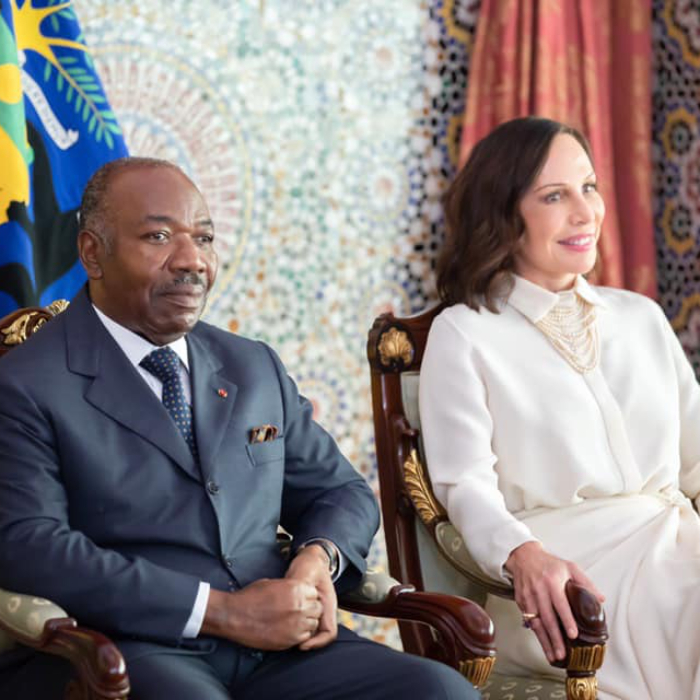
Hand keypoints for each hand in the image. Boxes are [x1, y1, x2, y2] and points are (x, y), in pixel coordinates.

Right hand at [201, 578, 322, 649]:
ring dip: (306, 623)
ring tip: (292, 621)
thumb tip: (297, 592)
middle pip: (317, 609)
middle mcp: (300, 606)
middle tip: (297, 611)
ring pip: (313, 624)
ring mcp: (296, 625)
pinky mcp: (290, 640)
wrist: (234, 616)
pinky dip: (300, 634)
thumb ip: (289, 588)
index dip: (307, 596)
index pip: (314, 593)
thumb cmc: (250, 597)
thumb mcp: (273, 583)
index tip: (300, 599)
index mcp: (296, 589)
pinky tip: (289, 630)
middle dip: (309, 609)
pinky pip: (305, 637)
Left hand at [286, 544, 337, 649]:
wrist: (311, 560)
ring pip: (310, 633)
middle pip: (319, 636)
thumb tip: (296, 600)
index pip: (329, 633)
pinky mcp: (306, 609)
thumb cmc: (310, 565)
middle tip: (288, 643)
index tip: (302, 645)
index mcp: (327, 604)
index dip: (317, 642)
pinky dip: (294, 629)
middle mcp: (323, 611)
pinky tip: (281, 627)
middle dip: (305, 641)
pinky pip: (303, 625)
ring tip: (283, 637)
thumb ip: (302, 585)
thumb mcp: (307, 573)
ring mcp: (316, 611)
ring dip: (299, 637)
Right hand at [505, 541, 604, 662]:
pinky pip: (529, 620)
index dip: (567, 620)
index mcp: (552, 581)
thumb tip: (600, 600)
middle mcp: (538, 590)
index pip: (560, 604)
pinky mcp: (521, 601)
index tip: (573, 635)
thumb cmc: (549, 563)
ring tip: (552, 655)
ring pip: (536, 622)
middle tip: (562, 654)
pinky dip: (536, 634)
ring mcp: (528, 596)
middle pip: (547, 617)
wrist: (523, 556)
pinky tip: (543, 643)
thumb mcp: (569, 567)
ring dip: (544, 641)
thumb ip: (586, 582)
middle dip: (555, 638)